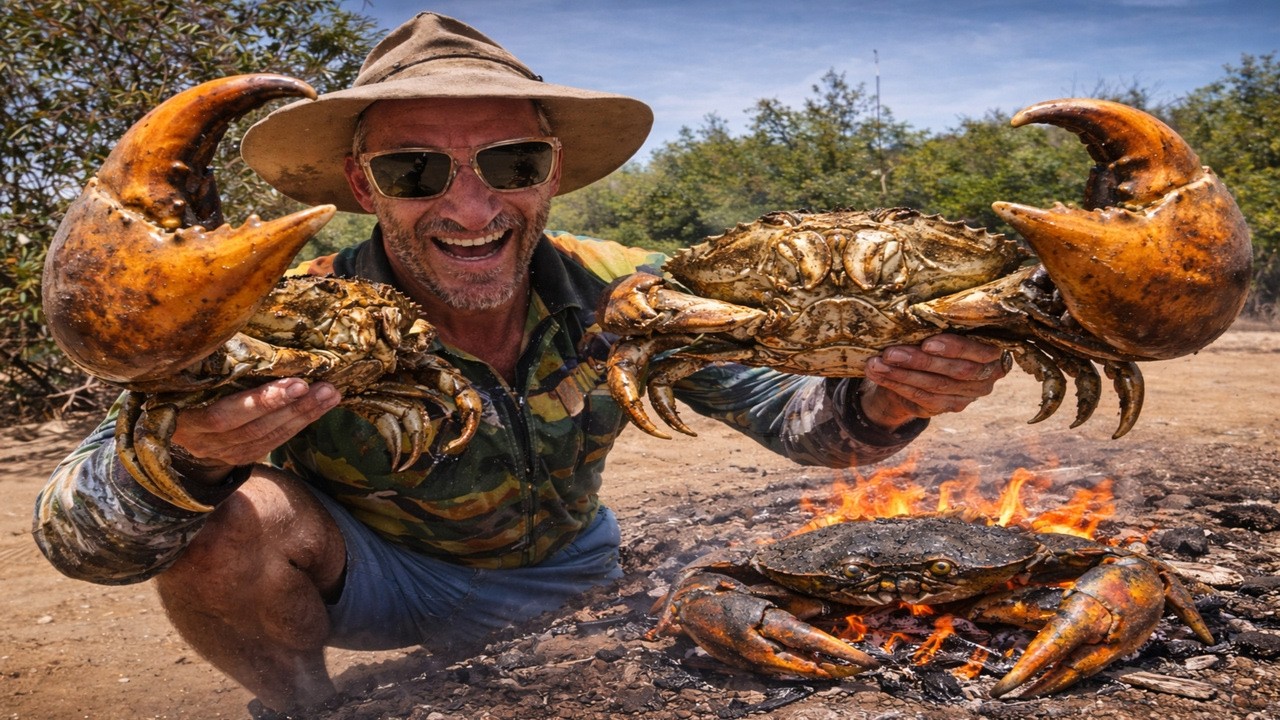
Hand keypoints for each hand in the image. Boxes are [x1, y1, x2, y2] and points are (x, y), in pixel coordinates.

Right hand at [168, 378, 341, 483]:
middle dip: (292, 407)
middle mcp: (201, 439)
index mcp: (183, 415)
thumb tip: (241, 327)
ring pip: (266, 437)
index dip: (262, 401)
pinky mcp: (237, 457)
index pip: (225, 414)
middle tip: (324, 388)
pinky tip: (317, 409)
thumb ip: (209, 362)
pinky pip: (271, 444)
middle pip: (253, 428)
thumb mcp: (183, 374)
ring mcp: (219, 452)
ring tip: (329, 395)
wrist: (170, 424)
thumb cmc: (180, 384)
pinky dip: (296, 426)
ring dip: (302, 416)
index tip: (296, 382)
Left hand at [859, 333, 1008, 430]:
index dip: (954, 348)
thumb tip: (912, 309)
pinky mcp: (951, 406)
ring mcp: (970, 394)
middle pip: (955, 371)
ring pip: (935, 385)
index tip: (927, 343)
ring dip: (902, 374)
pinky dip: (897, 384)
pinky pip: (922, 397)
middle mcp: (987, 375)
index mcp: (993, 349)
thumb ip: (941, 323)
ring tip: (876, 364)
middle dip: (919, 361)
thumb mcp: (943, 327)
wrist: (925, 367)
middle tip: (890, 353)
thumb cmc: (937, 337)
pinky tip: (878, 375)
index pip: (980, 352)